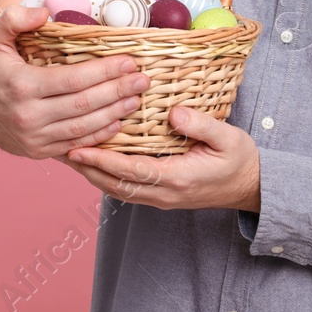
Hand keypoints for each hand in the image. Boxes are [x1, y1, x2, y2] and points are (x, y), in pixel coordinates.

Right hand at [0, 5, 151, 159]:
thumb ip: (15, 18)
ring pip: (84, 128)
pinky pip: (75, 145)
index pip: (73, 79)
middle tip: (142, 80)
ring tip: (136, 99)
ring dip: (114, 113)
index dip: (105, 71)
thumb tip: (46, 13)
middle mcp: (29, 116)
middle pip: (84, 105)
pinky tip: (117, 122)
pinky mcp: (39, 151)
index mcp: (22, 85)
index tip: (129, 61)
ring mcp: (35, 138)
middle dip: (118, 91)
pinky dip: (99, 135)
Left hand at [56, 105, 261, 212]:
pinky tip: (94, 161)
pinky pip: (126, 189)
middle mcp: (164, 194)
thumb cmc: (240, 160)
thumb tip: (174, 113)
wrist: (252, 188)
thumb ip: (200, 125)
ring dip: (92, 174)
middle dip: (85, 169)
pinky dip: (106, 176)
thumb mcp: (228, 137)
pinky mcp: (160, 196)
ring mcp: (161, 199)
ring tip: (69, 153)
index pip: (130, 170)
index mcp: (177, 178)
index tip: (77, 148)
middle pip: (114, 185)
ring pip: (116, 190)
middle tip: (59, 148)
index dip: (101, 160)